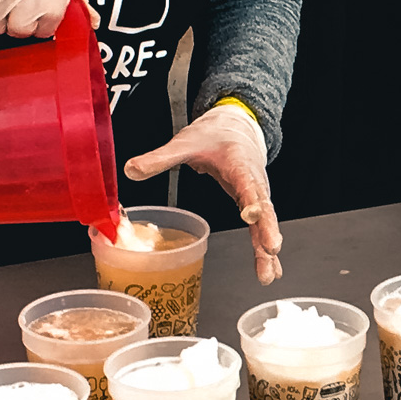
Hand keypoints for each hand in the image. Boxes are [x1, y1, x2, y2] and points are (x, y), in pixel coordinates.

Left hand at [123, 104, 282, 283]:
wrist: (236, 126)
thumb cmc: (214, 135)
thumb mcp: (185, 143)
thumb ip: (160, 158)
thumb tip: (130, 170)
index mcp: (238, 164)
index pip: (246, 183)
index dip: (249, 200)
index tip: (250, 216)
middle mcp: (253, 181)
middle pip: (263, 208)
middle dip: (267, 230)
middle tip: (270, 251)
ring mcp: (257, 194)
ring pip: (265, 222)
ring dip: (266, 247)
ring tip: (268, 273)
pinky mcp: (255, 203)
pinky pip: (262, 226)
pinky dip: (265, 247)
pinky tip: (270, 269)